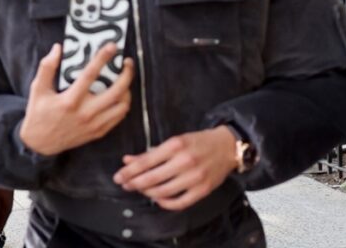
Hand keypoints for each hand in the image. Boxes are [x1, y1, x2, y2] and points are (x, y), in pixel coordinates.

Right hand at [19, 43, 133, 155]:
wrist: (40, 143)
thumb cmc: (38, 114)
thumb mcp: (37, 89)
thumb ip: (47, 67)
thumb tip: (58, 48)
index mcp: (69, 100)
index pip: (90, 75)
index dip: (102, 58)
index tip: (112, 46)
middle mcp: (85, 113)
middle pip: (115, 91)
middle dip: (126, 74)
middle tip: (127, 63)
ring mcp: (93, 125)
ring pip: (122, 106)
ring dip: (127, 90)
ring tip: (125, 79)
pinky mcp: (98, 132)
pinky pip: (118, 117)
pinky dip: (123, 105)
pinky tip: (120, 96)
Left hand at [113, 126, 237, 210]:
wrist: (227, 146)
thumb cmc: (197, 142)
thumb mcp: (173, 142)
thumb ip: (150, 152)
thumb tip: (127, 160)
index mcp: (175, 146)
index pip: (146, 162)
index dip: (129, 171)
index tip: (118, 177)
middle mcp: (185, 162)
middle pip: (152, 178)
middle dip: (134, 183)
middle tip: (124, 184)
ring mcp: (195, 178)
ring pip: (163, 192)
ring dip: (147, 192)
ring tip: (140, 189)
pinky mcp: (203, 190)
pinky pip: (179, 202)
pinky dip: (165, 203)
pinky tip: (158, 198)